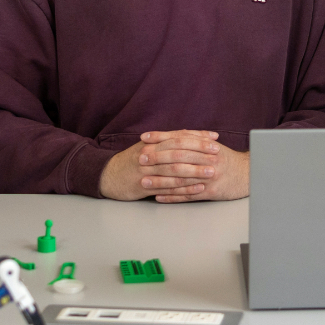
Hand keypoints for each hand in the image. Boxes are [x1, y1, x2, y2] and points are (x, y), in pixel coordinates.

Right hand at [99, 130, 221, 200]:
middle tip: (217, 153)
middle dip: (200, 151)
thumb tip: (189, 136)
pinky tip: (197, 188)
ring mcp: (146, 169)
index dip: (198, 137)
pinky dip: (184, 187)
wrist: (107, 176)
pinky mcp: (143, 185)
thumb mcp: (146, 147)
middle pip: (178, 150)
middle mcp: (150, 152)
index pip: (179, 136)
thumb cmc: (131, 161)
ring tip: (211, 172)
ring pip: (174, 169)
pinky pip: (167, 186)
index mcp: (152, 142)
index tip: (215, 138)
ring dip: (195, 170)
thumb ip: (165, 142)